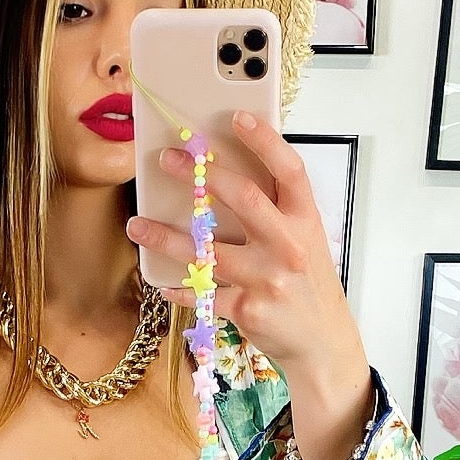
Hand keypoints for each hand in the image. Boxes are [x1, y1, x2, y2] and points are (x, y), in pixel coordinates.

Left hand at [127, 111, 372, 459]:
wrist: (322, 341)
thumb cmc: (307, 283)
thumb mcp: (305, 240)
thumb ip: (276, 209)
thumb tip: (227, 174)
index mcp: (305, 220)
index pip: (289, 170)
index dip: (265, 141)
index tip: (237, 117)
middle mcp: (288, 245)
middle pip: (242, 198)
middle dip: (200, 174)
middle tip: (168, 159)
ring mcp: (267, 278)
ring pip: (208, 250)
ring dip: (166, 237)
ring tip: (136, 224)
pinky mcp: (248, 309)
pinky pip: (203, 294)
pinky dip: (179, 288)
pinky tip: (160, 280)